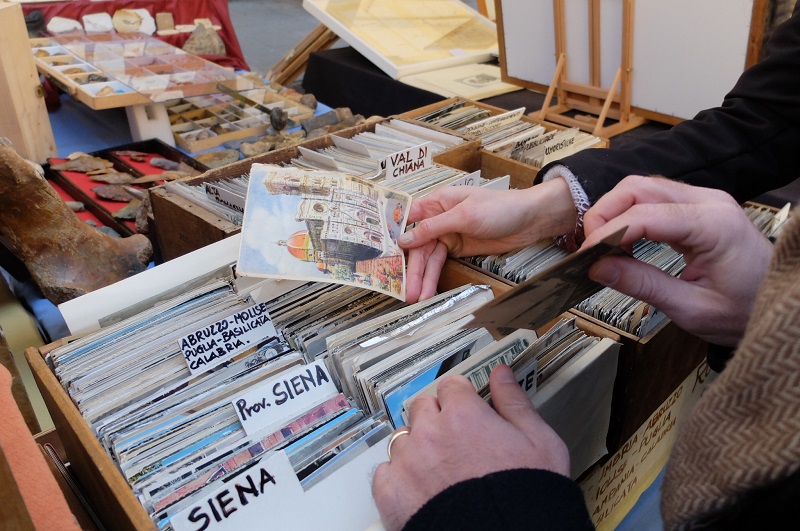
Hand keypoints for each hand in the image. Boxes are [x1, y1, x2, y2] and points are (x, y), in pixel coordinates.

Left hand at [372, 365, 569, 530]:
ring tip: (439, 470)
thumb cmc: (525, 496)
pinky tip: (420, 489)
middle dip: (437, 419)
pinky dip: (399, 478)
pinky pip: (385, 472)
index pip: (450, 386)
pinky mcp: (391, 493)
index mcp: (463, 415)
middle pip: (422, 408)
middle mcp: (430, 433)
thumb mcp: (539, 443)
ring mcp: (407, 462)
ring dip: (417, 448)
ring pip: (402, 438)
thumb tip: (503, 374)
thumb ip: (515, 402)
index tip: (468, 411)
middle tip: (456, 442)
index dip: (462, 399)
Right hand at [399, 179, 576, 302]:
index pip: (408, 219)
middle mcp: (439, 219)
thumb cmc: (500, 207)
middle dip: (412, 268)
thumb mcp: (464, 215)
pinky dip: (434, 278)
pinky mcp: (459, 250)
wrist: (530, 220)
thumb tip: (405, 238)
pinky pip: (441, 265)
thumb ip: (434, 227)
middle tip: (405, 290)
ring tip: (415, 297)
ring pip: (429, 259)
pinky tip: (428, 290)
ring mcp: (449, 236)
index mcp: (437, 202)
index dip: (394, 237)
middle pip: (417, 246)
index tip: (382, 257)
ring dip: (422, 278)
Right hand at [583, 176, 772, 345]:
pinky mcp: (697, 207)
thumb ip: (643, 284)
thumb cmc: (746, 309)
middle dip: (605, 214)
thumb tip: (598, 268)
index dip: (607, 233)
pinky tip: (622, 240)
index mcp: (713, 224)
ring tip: (602, 247)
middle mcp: (709, 202)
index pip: (643, 214)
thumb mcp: (692, 308)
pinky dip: (629, 214)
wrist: (780, 305)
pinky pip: (653, 198)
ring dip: (614, 212)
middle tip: (588, 249)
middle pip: (638, 187)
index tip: (585, 256)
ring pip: (642, 187)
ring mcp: (704, 200)